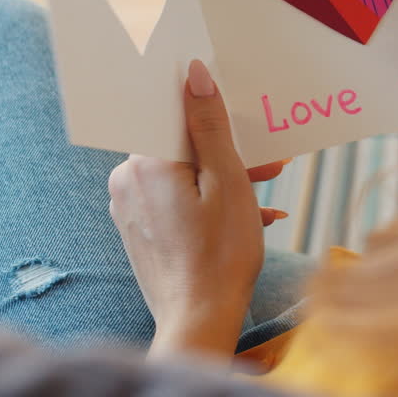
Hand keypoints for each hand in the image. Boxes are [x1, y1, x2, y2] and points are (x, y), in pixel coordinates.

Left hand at [108, 60, 283, 362]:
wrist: (198, 322)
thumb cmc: (219, 255)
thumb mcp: (227, 181)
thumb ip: (209, 125)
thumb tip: (194, 74)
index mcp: (144, 163)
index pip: (171, 114)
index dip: (207, 111)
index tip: (237, 116)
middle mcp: (127, 181)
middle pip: (179, 147)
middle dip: (225, 151)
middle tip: (270, 164)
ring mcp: (130, 208)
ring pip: (181, 175)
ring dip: (222, 179)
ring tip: (267, 194)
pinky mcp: (138, 231)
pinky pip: (174, 201)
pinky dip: (207, 203)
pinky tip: (248, 218)